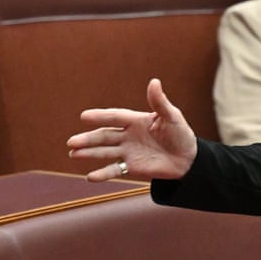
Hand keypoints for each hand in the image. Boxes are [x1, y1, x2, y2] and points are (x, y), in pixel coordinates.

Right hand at [66, 78, 196, 181]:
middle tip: (72, 142)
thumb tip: (154, 81)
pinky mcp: (131, 167)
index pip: (115, 117)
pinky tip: (90, 177)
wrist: (188, 158)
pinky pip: (114, 170)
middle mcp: (128, 135)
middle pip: (104, 136)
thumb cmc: (180, 134)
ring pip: (105, 152)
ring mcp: (128, 151)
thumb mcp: (172, 116)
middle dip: (88, 139)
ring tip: (74, 154)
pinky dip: (102, 174)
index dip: (100, 116)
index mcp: (136, 120)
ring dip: (89, 153)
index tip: (84, 116)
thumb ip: (160, 102)